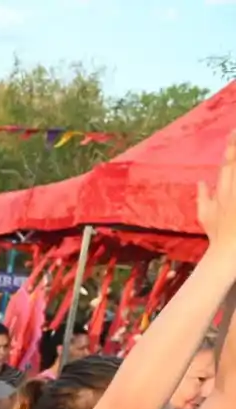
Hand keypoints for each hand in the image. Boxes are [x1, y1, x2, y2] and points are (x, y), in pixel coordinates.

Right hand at [198, 132, 235, 253]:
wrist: (227, 253)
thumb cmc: (218, 236)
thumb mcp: (206, 216)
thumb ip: (203, 196)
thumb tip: (201, 181)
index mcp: (221, 192)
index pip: (227, 163)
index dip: (231, 146)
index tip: (234, 130)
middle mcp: (230, 192)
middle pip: (233, 164)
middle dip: (234, 148)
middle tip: (235, 130)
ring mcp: (235, 200)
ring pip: (235, 174)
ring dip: (235, 161)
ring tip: (235, 143)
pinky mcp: (234, 208)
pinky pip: (234, 189)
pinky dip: (234, 177)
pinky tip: (233, 169)